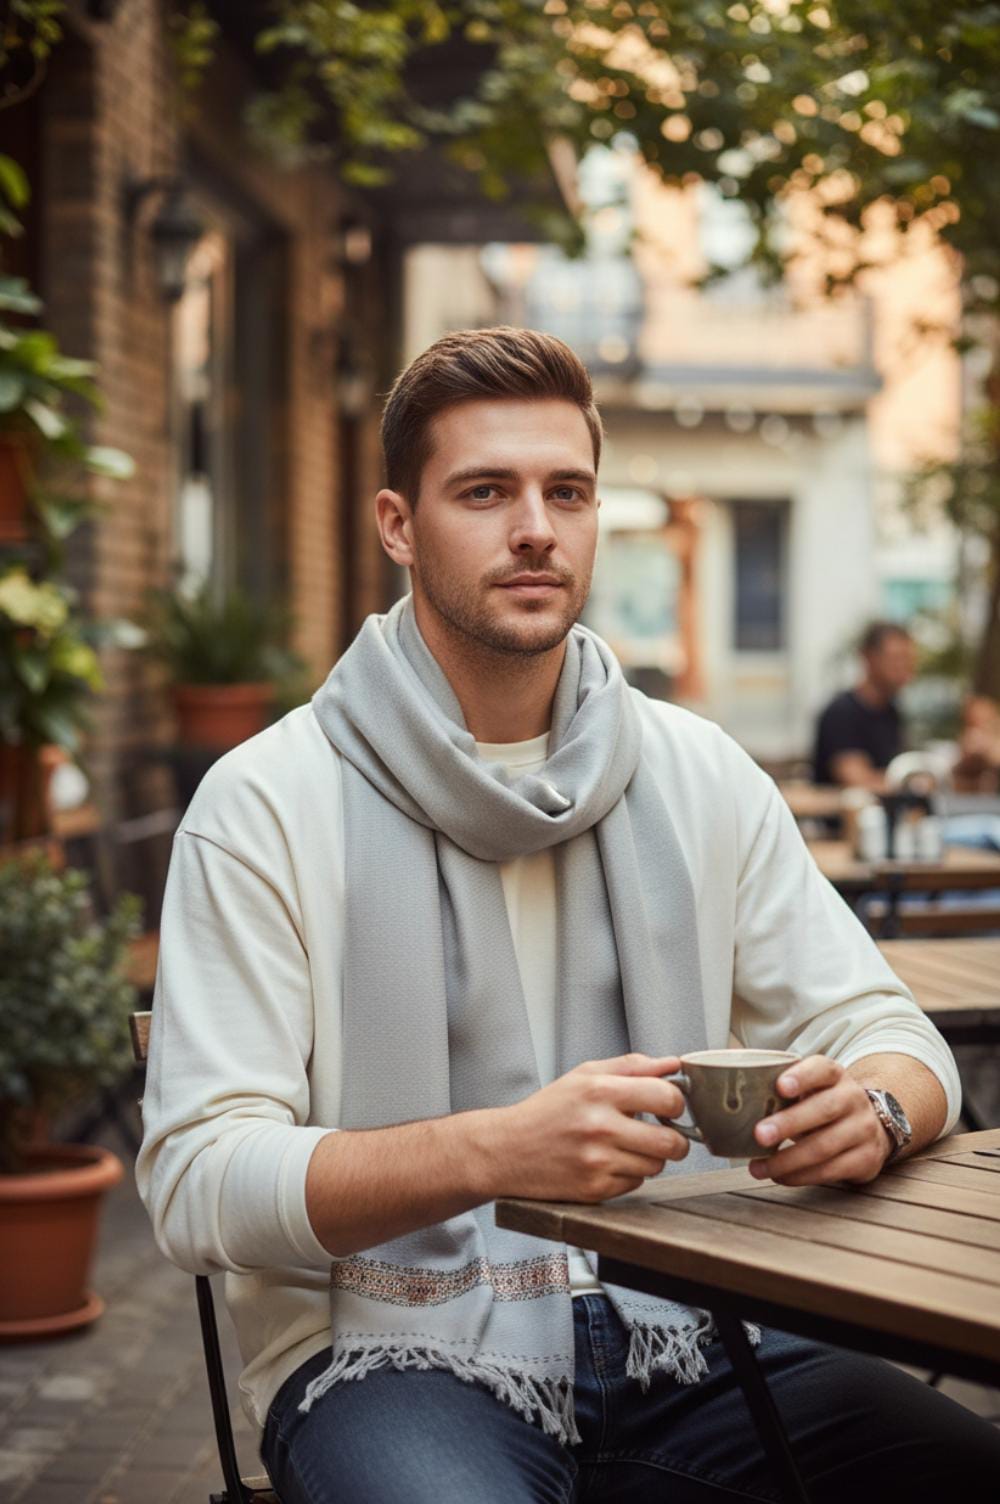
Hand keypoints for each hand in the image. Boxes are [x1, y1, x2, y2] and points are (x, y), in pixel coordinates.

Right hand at [492, 1053, 689, 1202]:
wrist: (507, 1149)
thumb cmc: (547, 1110)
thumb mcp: (585, 1075)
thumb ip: (632, 1066)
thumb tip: (673, 1064)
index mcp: (600, 1091)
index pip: (667, 1097)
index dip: (677, 1103)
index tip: (671, 1107)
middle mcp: (600, 1126)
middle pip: (672, 1142)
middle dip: (676, 1139)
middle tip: (662, 1134)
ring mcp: (597, 1161)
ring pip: (656, 1165)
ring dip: (649, 1157)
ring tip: (626, 1146)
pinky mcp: (594, 1189)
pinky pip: (636, 1183)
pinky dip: (628, 1174)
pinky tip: (608, 1162)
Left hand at [748, 1055, 890, 1186]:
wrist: (871, 1126)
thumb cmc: (824, 1103)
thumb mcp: (811, 1087)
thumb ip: (779, 1084)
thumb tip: (727, 1075)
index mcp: (835, 1075)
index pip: (822, 1069)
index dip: (802, 1076)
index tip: (780, 1086)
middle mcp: (853, 1099)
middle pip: (823, 1109)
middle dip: (788, 1123)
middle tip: (758, 1134)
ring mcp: (863, 1130)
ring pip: (824, 1146)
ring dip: (787, 1160)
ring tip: (758, 1167)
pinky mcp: (865, 1159)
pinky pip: (830, 1171)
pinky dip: (801, 1176)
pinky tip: (779, 1176)